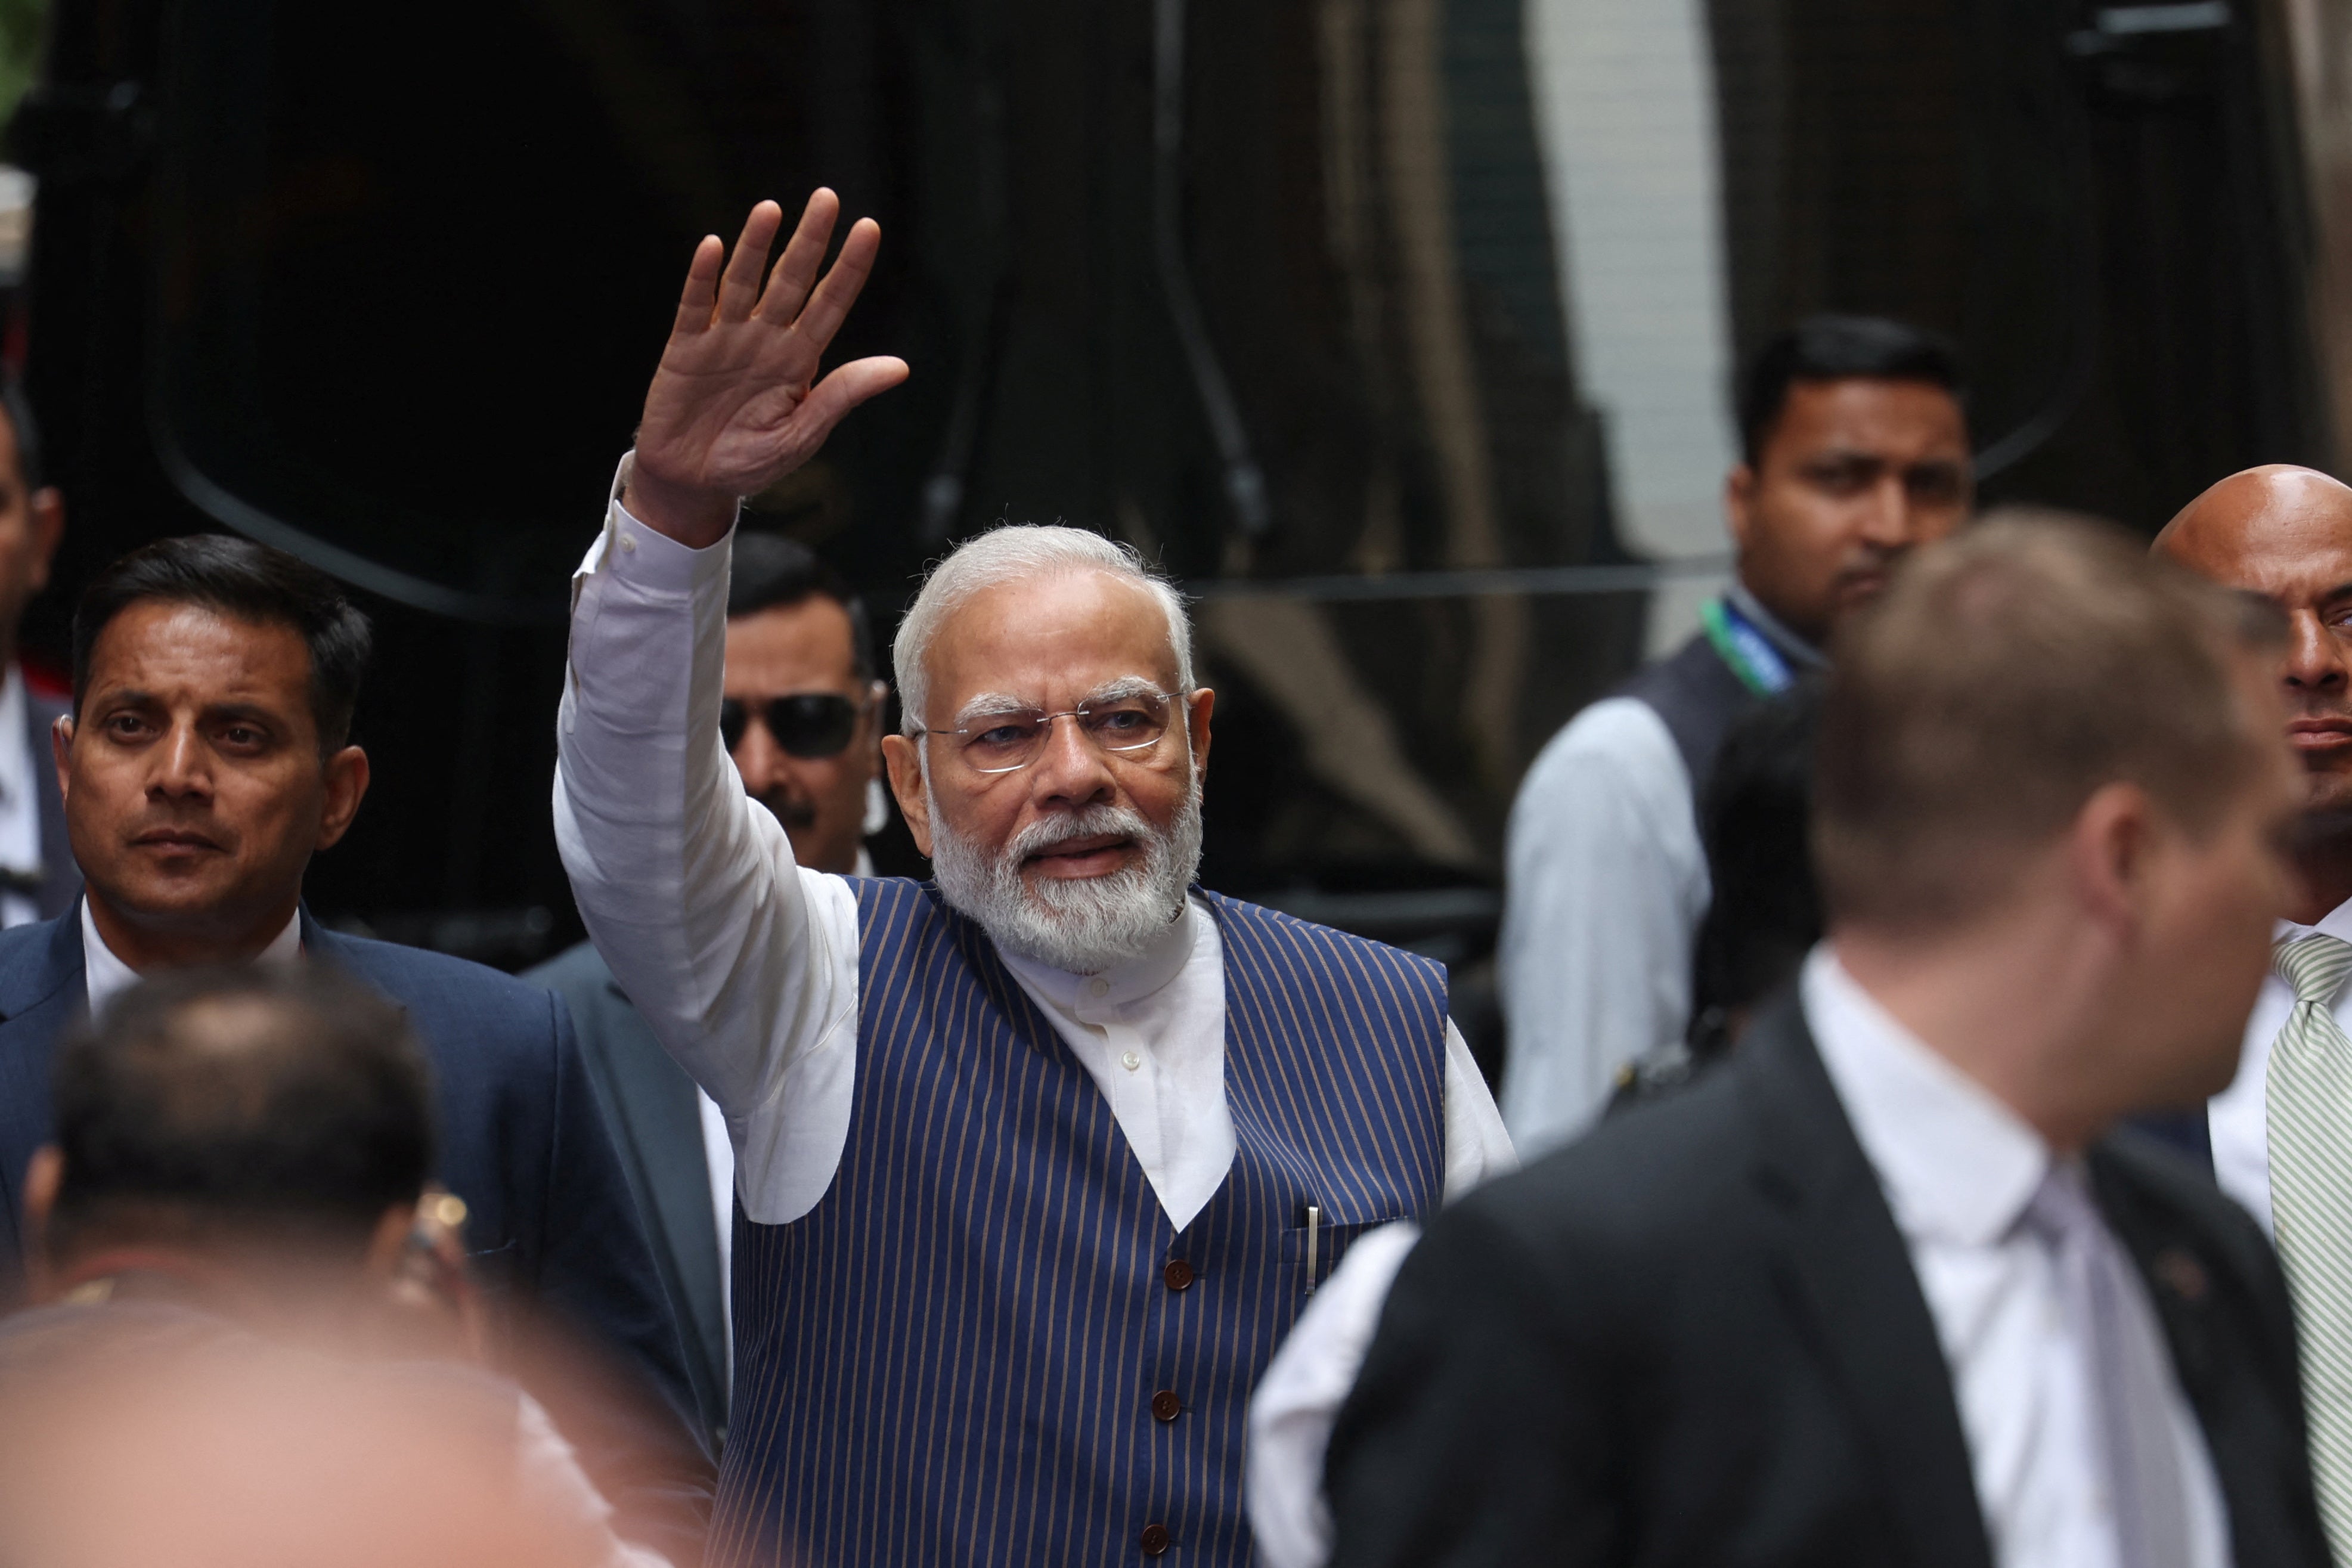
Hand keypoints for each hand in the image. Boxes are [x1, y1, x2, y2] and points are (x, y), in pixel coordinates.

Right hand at [626, 190, 908, 546]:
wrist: (693, 482)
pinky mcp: (685, 348)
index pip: (830, 303)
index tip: (869, 228)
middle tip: (827, 197)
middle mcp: (765, 339)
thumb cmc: (751, 460)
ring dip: (756, 247)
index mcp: (799, 360)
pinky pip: (695, 306)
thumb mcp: (803, 434)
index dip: (849, 267)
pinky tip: (714, 247)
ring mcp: (724, 338)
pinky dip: (702, 278)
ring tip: (771, 210)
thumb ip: (842, 396)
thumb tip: (900, 367)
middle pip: (791, 280)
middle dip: (809, 241)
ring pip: (744, 283)